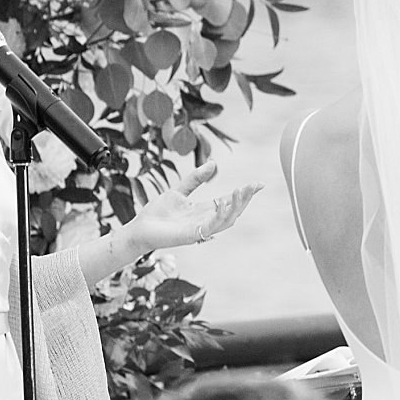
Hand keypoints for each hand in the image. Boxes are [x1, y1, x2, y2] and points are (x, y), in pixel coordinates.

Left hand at [126, 161, 258, 254]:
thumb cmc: (157, 213)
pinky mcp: (192, 235)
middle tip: (254, 185)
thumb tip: (213, 164)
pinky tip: (224, 202)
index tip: (259, 183)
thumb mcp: (179, 191)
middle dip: (245, 199)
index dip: (244, 193)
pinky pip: (211, 226)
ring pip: (227, 220)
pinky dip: (220, 215)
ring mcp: (200, 229)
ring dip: (237, 206)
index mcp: (204, 211)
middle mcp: (205, 221)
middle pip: (233, 211)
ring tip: (243, 190)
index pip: (229, 201)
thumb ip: (195, 179)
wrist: (140, 228)